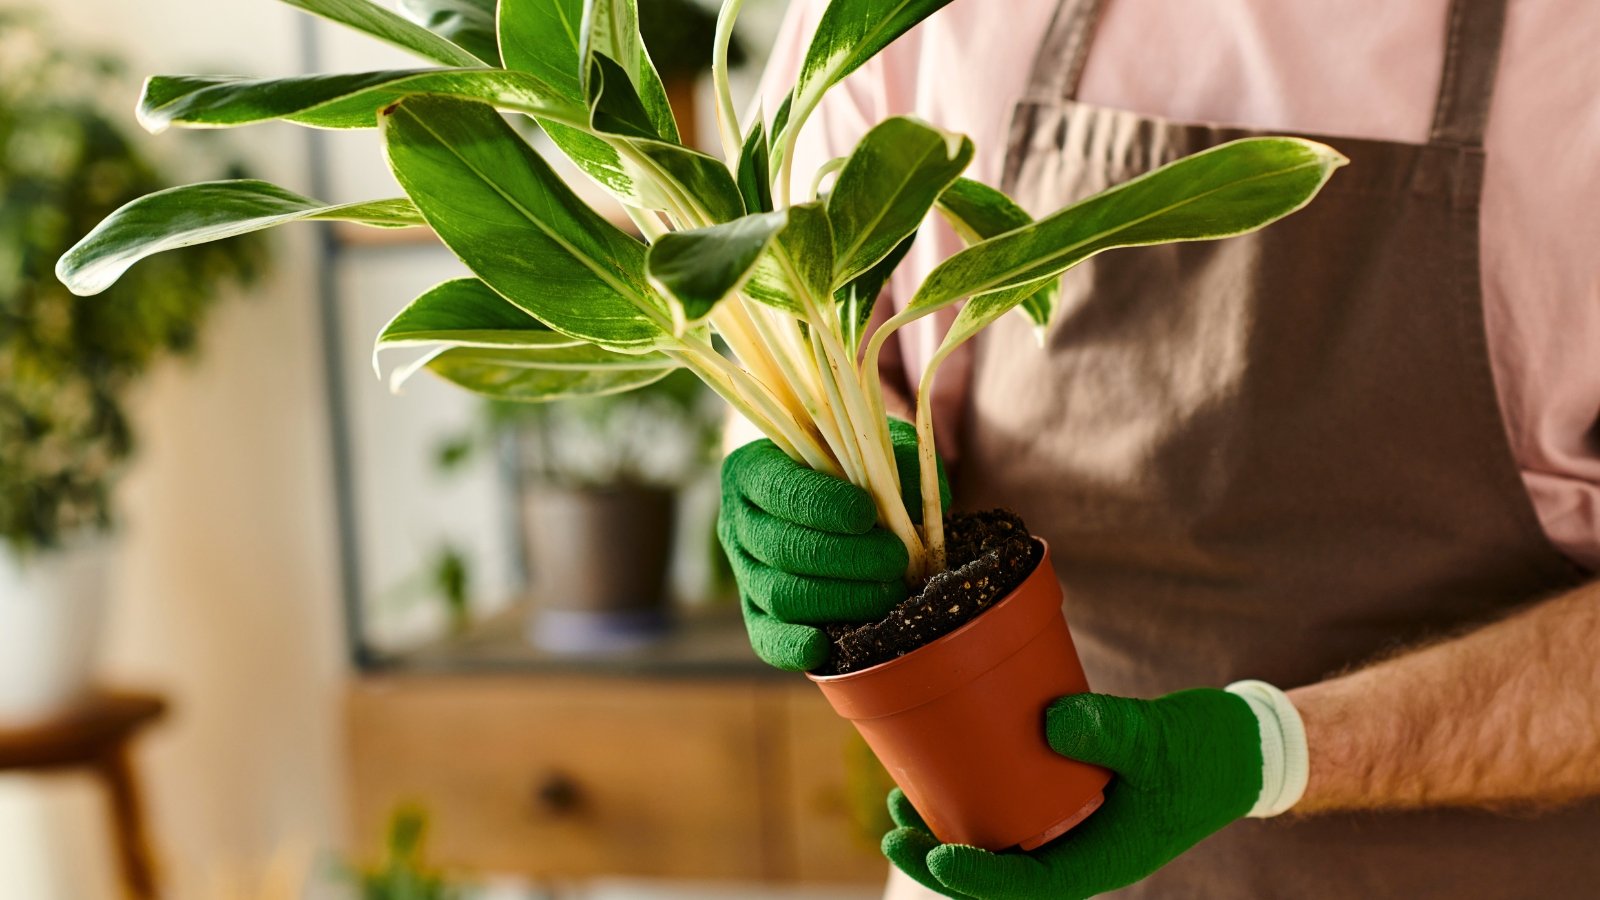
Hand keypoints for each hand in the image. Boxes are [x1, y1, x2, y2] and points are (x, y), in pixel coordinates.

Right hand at [718, 419, 948, 670]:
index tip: (866, 515)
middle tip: (895, 560)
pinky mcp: (756, 613)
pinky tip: (822, 648)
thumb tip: (921, 490)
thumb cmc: (849, 465)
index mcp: (751, 471)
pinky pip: (765, 637)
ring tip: (889, 593)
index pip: (779, 489)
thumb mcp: (870, 444)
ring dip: (839, 598)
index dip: (822, 505)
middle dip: (844, 558)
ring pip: (779, 594)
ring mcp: (744, 572)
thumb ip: (896, 456)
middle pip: (781, 548)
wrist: (831, 501)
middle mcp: (737, 523)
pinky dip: (791, 646)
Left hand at [883, 689, 1263, 898]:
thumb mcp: (1161, 738)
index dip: (981, 878)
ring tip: (897, 805)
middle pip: (1000, 873)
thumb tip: (1051, 718)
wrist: (1239, 745)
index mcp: (1105, 858)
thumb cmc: (1208, 750)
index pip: (1032, 886)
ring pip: (998, 842)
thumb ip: (1111, 731)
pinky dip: (974, 800)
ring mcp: (1072, 826)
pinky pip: (1011, 811)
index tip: (937, 852)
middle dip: (941, 859)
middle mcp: (1081, 849)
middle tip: (892, 829)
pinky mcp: (1066, 797)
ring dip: (947, 830)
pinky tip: (940, 774)